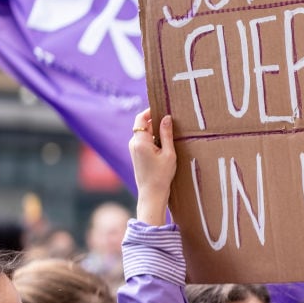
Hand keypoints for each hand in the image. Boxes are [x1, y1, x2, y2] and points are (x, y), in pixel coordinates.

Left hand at [129, 108, 175, 225]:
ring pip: (143, 133)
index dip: (150, 111)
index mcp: (140, 142)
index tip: (162, 108)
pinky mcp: (137, 155)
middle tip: (170, 118)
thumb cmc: (162, 175)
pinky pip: (144, 140)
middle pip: (142, 125)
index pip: (141, 118)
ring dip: (154, 129)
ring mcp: (134, 149)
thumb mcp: (168, 153)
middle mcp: (134, 144)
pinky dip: (153, 138)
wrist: (152, 194)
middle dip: (154, 120)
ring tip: (170, 131)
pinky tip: (165, 142)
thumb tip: (166, 117)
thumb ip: (166, 134)